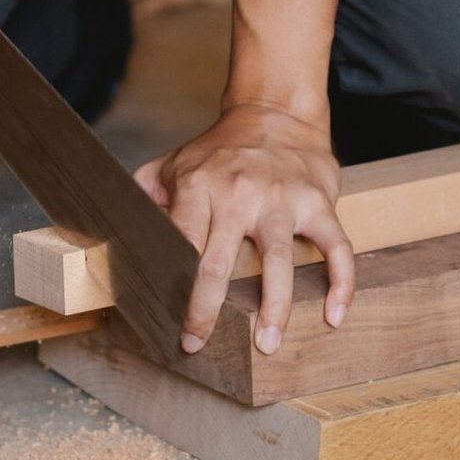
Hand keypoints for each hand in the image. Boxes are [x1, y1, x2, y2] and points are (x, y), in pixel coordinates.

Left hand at [134, 102, 354, 355]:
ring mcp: (281, 199)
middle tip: (199, 344)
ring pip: (279, 261)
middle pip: (220, 262)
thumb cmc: (220, 151)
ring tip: (267, 345)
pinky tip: (334, 317)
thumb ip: (146, 195)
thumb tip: (119, 232)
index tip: (170, 324)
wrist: (276, 114)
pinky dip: (340, 283)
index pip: (181, 243)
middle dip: (206, 310)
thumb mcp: (173, 163)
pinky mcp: (318, 202)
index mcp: (198, 186)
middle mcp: (239, 193)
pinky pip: (335, 246)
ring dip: (274, 309)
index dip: (173, 287)